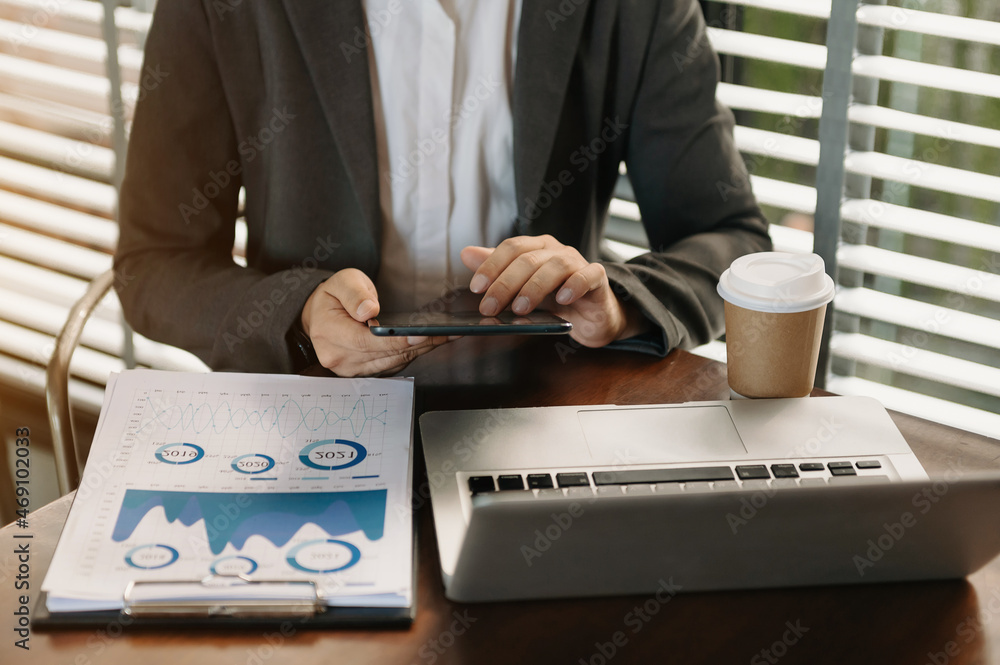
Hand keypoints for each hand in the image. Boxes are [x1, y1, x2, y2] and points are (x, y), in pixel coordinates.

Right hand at [300, 269, 450, 376]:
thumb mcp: (341, 282)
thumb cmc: (332, 297)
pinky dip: (412, 354)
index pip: (367, 342)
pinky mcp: (365, 372)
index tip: (420, 335)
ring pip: (393, 362)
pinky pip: (393, 365)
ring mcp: (352, 369)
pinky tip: (429, 343)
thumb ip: (354, 294)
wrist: (321, 315)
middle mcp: (340, 358)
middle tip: (446, 332)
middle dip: (418, 343)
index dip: (395, 340)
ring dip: (420, 350)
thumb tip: (369, 311)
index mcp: (330, 334)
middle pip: (385, 354)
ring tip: (444, 336)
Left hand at [461, 235, 650, 347]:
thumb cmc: (555, 299)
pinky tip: (562, 300)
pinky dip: (574, 286)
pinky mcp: (597, 278)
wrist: (592, 316)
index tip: (476, 288)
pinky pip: (587, 275)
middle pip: (528, 259)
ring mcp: (578, 262)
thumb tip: (466, 253)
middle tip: (490, 307)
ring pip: (555, 266)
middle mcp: (556, 250)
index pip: (511, 248)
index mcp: (536, 248)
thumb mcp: (522, 287)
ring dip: (534, 287)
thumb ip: (497, 271)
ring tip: (520, 308)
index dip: (491, 266)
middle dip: (505, 284)